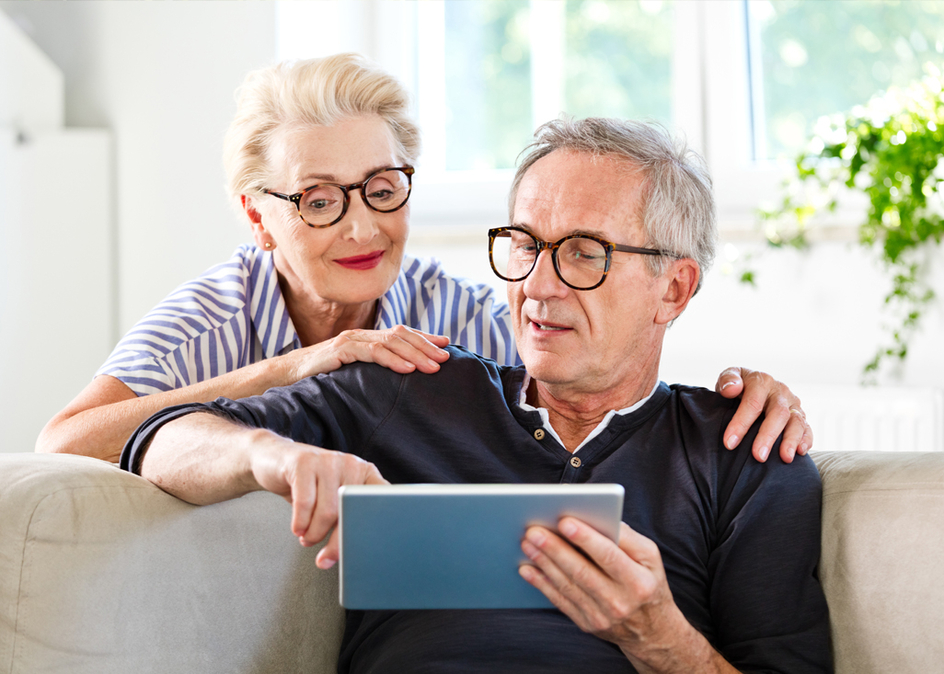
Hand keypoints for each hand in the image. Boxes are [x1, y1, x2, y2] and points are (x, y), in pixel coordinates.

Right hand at [248, 433, 387, 567]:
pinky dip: (300, 523)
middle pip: (351, 512)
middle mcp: (351, 464)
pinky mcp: (304, 462)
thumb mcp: (333, 498)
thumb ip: (346, 517)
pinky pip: (305, 502)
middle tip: (327, 558)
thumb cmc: (309, 484)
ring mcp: (328, 461)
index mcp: (365, 473)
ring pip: (327, 511)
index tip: (367, 548)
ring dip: (315, 533)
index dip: (376, 525)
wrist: (275, 459)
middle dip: (339, 542)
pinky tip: (298, 529)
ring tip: (308, 538)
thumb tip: (353, 552)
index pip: (382, 500)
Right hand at [291, 326, 451, 379]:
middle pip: (401, 335)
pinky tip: (407, 370)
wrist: (285, 377)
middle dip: (426, 346)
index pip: (402, 334)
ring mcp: (350, 341)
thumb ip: (373, 371)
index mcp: (366, 339)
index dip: (425, 338)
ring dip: (415, 354)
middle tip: (447, 358)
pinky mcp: (339, 351)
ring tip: (433, 366)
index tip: (447, 346)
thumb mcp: (352, 373)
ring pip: (390, 342)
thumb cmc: (321, 377)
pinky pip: (371, 353)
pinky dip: (392, 360)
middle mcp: (361, 335)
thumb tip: (401, 380)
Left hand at [519, 519, 726, 671]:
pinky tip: (527, 569)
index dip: (585, 538)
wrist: (652, 631)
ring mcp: (602, 616)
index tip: (564, 521)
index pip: (608, 556)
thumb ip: (628, 537)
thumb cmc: (648, 582)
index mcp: (638, 581)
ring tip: (527, 544)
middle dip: (555, 549)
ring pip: (567, 585)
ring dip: (543, 563)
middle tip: (534, 530)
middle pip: (582, 571)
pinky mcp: (587, 624)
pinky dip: (541, 584)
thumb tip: (599, 518)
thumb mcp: (651, 558)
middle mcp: (620, 601)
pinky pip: (560, 602)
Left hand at [715, 367, 812, 463]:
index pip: (753, 402)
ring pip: (796, 421)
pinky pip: (807, 428)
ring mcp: (792, 403)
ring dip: (791, 440)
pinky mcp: (800, 415)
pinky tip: (800, 452)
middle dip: (768, 436)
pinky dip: (806, 440)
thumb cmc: (735, 386)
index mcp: (761, 382)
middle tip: (758, 456)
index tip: (729, 443)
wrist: (749, 386)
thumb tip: (731, 389)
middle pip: (778, 413)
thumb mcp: (727, 378)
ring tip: (785, 458)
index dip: (741, 423)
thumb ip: (727, 379)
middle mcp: (780, 391)